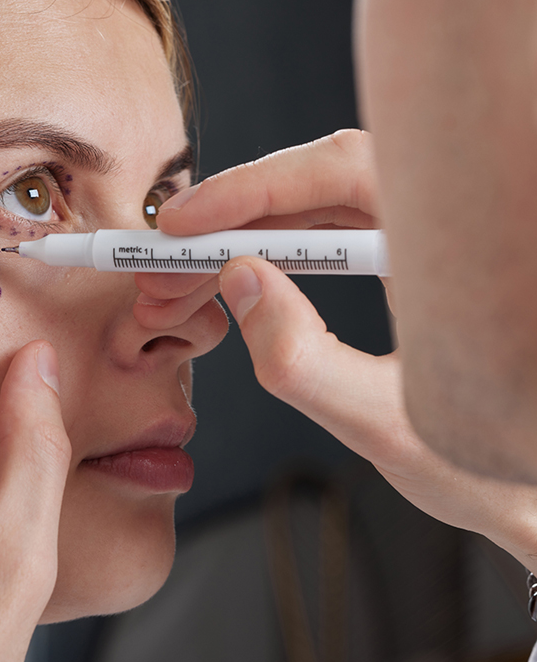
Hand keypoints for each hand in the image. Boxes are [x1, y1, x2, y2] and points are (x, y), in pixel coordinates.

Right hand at [135, 131, 536, 569]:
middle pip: (315, 188)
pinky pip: (324, 237)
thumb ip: (304, 361)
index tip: (182, 223)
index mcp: (459, 244)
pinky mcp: (404, 255)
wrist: (533, 489)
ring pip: (310, 213)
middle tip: (161, 275)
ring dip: (234, 248)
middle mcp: (444, 222)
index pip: (342, 171)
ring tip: (175, 296)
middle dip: (225, 230)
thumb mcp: (389, 427)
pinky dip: (266, 262)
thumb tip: (239, 280)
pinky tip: (223, 292)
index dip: (250, 188)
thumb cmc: (488, 466)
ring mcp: (423, 236)